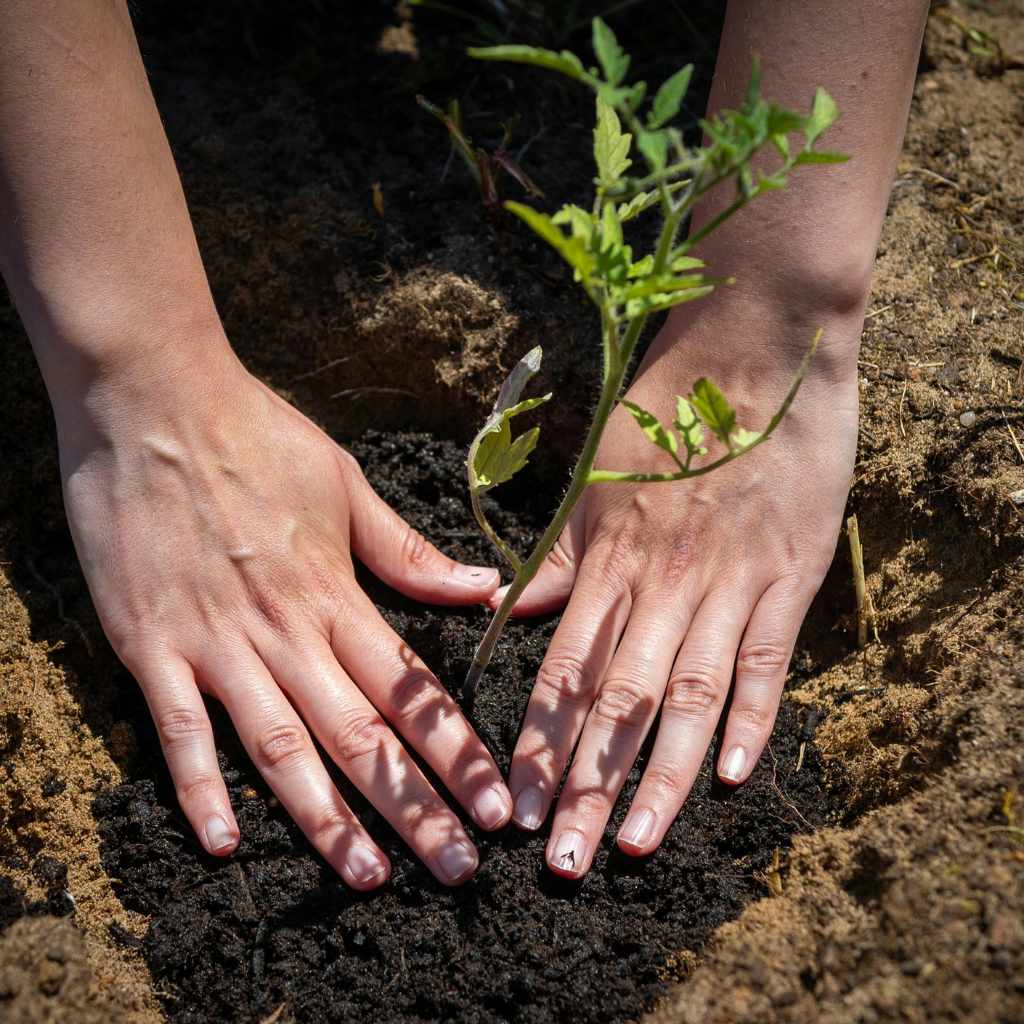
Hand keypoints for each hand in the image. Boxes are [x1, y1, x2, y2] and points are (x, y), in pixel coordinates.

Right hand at [57, 345, 511, 888]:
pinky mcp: (150, 644)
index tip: (495, 805)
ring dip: (326, 819)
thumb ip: (408, 551)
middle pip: (360, 735)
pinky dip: (199, 787)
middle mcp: (285, 630)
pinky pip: (178, 729)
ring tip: (369, 877)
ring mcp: (216, 642)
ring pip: (281, 747)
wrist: (154, 399)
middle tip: (458, 871)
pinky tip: (225, 843)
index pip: (411, 688)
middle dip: (414, 808)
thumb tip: (483, 589)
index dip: (456, 752)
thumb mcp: (346, 484)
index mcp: (337, 592)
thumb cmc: (255, 435)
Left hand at [498, 301, 859, 877]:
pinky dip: (752, 718)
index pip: (565, 669)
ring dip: (661, 774)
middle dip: (589, 783)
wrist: (756, 351)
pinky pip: (767, 658)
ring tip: (637, 843)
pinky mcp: (789, 574)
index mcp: (609, 558)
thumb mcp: (596, 477)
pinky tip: (730, 776)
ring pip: (690, 694)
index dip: (539, 741)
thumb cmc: (664, 413)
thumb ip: (557, 554)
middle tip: (564, 860)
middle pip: (619, 699)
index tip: (518, 804)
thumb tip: (503, 609)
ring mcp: (729, 580)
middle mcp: (663, 581)